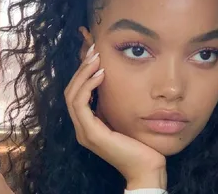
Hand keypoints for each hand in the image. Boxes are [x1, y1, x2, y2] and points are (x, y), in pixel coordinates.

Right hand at [64, 45, 166, 188]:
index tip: (94, 55)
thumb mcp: (122, 116)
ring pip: (72, 96)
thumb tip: (112, 80)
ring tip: (96, 59)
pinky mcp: (91, 134)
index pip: (76, 93)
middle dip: (81, 69)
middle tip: (94, 51)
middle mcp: (81, 127)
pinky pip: (81, 105)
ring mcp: (84, 132)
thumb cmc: (138, 142)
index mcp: (87, 124)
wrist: (146, 166)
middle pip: (70, 91)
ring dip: (83, 74)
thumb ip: (112, 103)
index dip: (82, 73)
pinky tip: (101, 74)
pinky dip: (88, 86)